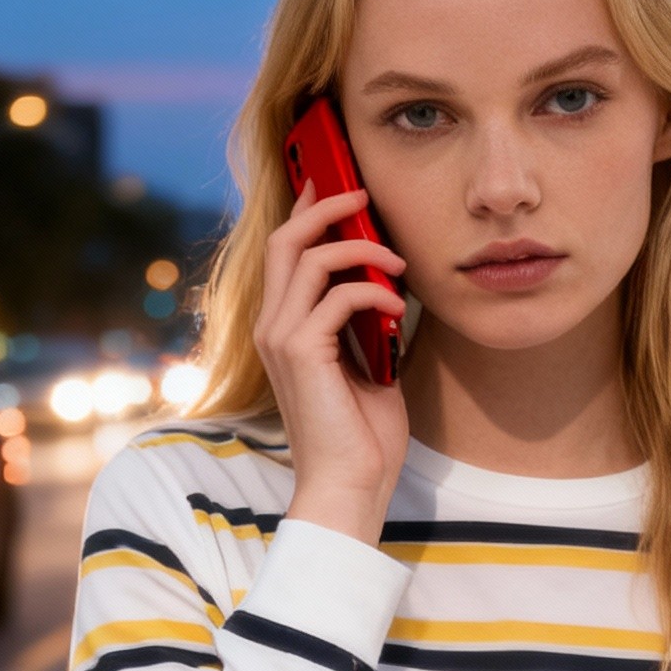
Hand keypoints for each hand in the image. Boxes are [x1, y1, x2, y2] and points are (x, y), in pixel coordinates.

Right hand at [256, 183, 409, 547]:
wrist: (350, 485)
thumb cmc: (361, 435)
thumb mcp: (367, 365)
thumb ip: (364, 325)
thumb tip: (390, 286)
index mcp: (283, 328)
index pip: (284, 252)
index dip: (306, 211)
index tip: (336, 185)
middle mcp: (272, 326)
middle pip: (286, 239)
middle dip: (326, 206)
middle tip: (364, 196)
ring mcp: (281, 337)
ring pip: (309, 257)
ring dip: (360, 248)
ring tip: (398, 262)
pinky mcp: (301, 352)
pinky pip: (337, 296)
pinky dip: (373, 292)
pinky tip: (396, 305)